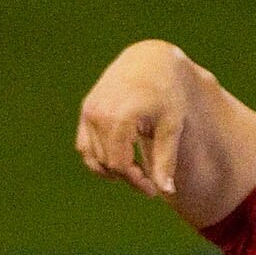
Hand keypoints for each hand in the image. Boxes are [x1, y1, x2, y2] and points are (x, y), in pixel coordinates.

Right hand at [75, 41, 196, 200]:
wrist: (150, 61)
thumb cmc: (167, 95)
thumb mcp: (171, 127)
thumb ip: (166, 161)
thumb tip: (167, 192)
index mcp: (121, 118)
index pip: (121, 165)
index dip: (137, 182)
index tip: (154, 190)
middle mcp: (100, 114)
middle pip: (108, 163)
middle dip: (128, 177)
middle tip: (149, 182)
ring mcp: (89, 111)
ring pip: (94, 157)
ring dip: (113, 169)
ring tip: (137, 170)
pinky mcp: (86, 110)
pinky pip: (84, 146)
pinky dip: (98, 158)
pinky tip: (118, 162)